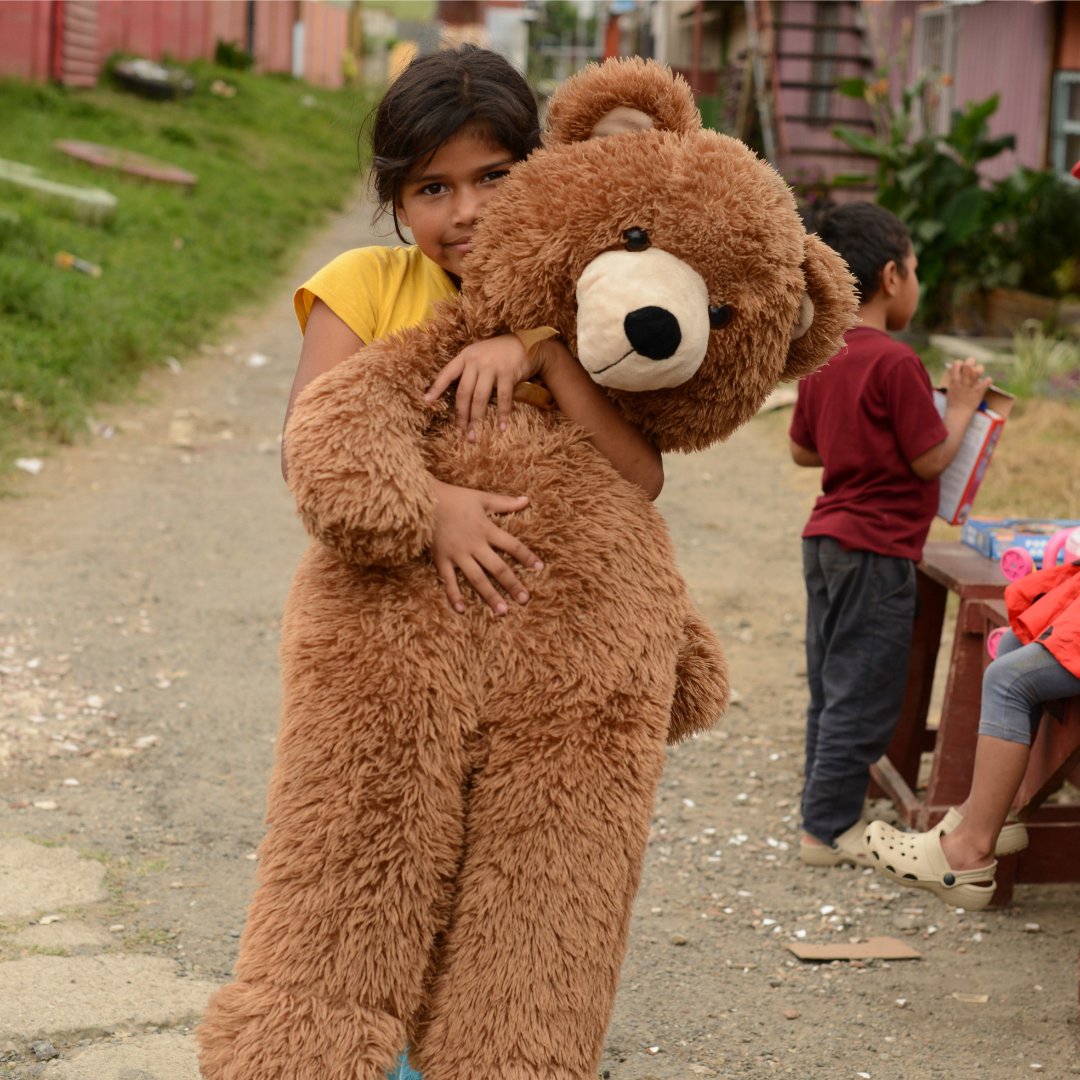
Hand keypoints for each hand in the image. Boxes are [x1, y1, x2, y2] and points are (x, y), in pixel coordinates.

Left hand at [424, 334, 539, 438]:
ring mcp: (492, 366)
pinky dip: (502, 414)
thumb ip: (468, 370)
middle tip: (460, 432)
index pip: (447, 373)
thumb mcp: (479, 355)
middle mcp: (476, 361)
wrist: (525, 343)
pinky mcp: (508, 373)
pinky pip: (503, 398)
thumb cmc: (498, 353)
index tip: (426, 401)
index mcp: (466, 356)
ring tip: (474, 435)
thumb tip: (459, 397)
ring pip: (480, 397)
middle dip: (461, 415)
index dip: (436, 387)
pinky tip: (501, 427)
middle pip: (464, 392)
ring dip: (477, 419)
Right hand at [430, 479, 543, 614]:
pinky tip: (462, 610)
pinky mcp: (441, 559)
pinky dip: (454, 595)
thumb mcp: (482, 498)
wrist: (423, 499)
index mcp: (486, 529)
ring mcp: (458, 555)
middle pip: (498, 568)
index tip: (540, 568)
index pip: (513, 545)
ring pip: (477, 579)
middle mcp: (474, 545)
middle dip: (512, 584)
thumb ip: (505, 502)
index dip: (527, 557)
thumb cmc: (454, 497)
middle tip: (524, 600)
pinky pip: (448, 581)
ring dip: (490, 595)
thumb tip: (527, 500)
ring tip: (502, 611)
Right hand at [943, 357, 991, 412]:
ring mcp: (971, 385)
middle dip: (971, 362)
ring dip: (979, 369)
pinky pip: (987, 381)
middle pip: (969, 364)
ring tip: (979, 372)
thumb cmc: (953, 402)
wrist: (958, 413)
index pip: (956, 363)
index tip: (962, 367)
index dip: (960, 363)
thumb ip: (954, 380)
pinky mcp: (979, 391)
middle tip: (972, 366)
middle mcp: (963, 381)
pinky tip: (986, 382)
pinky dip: (988, 380)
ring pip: (978, 370)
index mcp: (954, 379)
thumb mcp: (950, 389)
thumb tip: (956, 373)